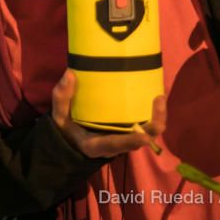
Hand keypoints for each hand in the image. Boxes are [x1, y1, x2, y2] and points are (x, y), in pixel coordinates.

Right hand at [51, 70, 165, 157]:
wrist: (72, 137)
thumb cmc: (66, 126)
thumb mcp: (59, 115)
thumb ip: (62, 97)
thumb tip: (70, 74)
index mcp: (97, 145)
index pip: (115, 145)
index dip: (130, 142)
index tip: (144, 138)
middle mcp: (116, 145)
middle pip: (141, 140)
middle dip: (153, 124)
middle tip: (158, 100)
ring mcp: (125, 137)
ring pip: (147, 133)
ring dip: (157, 118)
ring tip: (160, 96)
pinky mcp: (129, 129)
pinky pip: (145, 124)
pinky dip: (151, 113)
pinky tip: (154, 95)